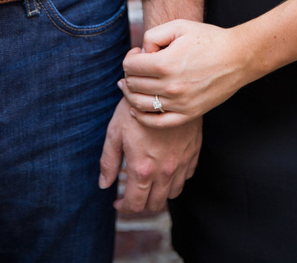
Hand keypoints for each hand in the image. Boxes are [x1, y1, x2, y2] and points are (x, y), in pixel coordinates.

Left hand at [99, 98, 201, 212]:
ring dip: (159, 195)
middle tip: (130, 196)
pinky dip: (174, 180)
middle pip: (155, 204)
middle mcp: (165, 171)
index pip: (135, 204)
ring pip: (172, 194)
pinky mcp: (193, 154)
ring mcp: (182, 164)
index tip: (117, 203)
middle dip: (140, 205)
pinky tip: (164, 170)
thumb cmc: (133, 109)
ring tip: (147, 185)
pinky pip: (186, 178)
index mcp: (142, 169)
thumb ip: (108, 162)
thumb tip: (104, 185)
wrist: (163, 90)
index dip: (124, 207)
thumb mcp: (114, 133)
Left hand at [119, 20, 253, 127]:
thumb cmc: (209, 38)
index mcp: (165, 64)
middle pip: (133, 84)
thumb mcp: (178, 26)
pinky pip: (157, 122)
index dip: (130, 57)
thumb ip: (152, 36)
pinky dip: (141, 117)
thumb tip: (141, 53)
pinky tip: (135, 109)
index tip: (139, 53)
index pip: (129, 66)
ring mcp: (180, 103)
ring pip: (139, 104)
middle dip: (130, 73)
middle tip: (138, 67)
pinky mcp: (189, 113)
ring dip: (130, 93)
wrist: (239, 57)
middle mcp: (170, 86)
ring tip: (132, 85)